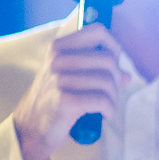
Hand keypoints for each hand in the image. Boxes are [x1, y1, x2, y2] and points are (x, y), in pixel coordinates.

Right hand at [12, 23, 129, 159]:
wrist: (31, 128)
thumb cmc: (54, 100)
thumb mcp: (69, 77)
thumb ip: (96, 71)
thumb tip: (127, 75)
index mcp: (59, 48)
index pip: (98, 31)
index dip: (113, 46)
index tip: (114, 64)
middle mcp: (58, 60)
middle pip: (107, 59)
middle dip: (115, 78)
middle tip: (110, 92)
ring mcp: (60, 80)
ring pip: (108, 81)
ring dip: (113, 97)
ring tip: (106, 106)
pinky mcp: (65, 101)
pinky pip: (102, 100)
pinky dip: (109, 110)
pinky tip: (105, 115)